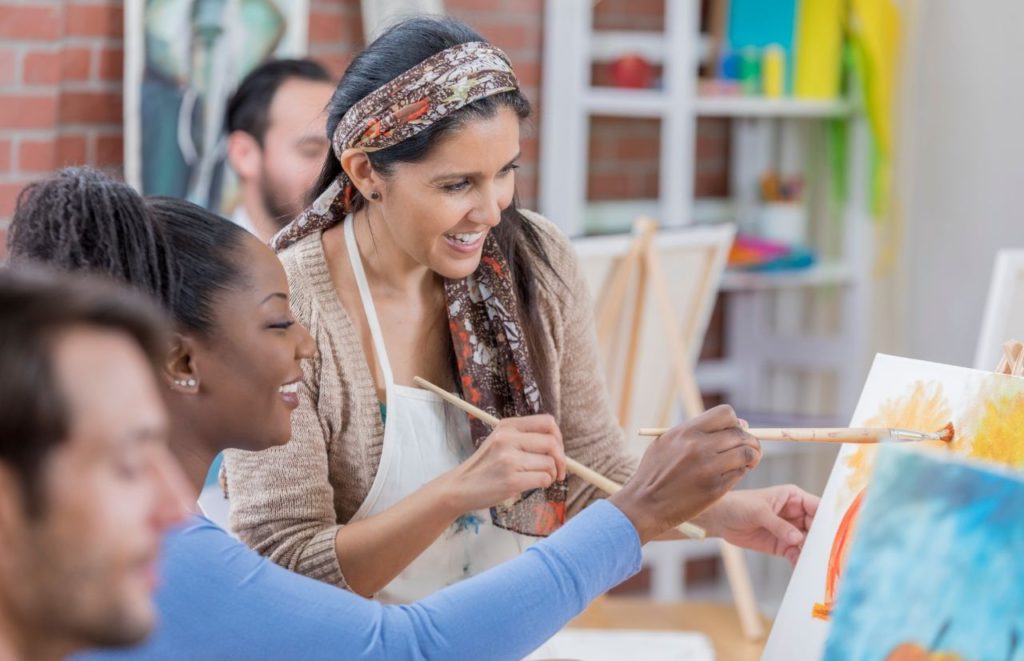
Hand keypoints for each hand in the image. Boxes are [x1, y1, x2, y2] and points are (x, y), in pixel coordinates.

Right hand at [442, 414, 566, 512]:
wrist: (460, 487)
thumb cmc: (484, 467)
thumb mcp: (499, 441)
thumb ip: (524, 438)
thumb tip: (558, 446)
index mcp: (507, 426)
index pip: (547, 422)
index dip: (559, 437)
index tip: (557, 451)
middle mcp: (508, 438)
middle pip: (552, 443)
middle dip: (562, 459)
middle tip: (559, 471)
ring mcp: (509, 459)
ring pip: (550, 463)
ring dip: (552, 474)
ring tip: (543, 478)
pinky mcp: (511, 480)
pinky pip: (543, 478)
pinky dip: (545, 483)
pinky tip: (534, 484)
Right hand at [609, 405, 760, 542]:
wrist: (644, 504)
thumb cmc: (656, 471)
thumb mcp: (667, 442)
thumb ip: (698, 431)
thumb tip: (740, 424)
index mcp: (686, 432)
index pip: (725, 414)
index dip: (734, 422)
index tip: (733, 431)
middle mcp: (699, 447)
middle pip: (740, 434)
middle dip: (749, 440)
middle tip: (749, 448)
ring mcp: (708, 469)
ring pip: (746, 453)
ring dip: (751, 456)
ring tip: (747, 461)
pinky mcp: (715, 489)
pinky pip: (740, 473)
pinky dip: (740, 472)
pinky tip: (731, 475)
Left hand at [695, 485, 818, 564]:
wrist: (720, 519)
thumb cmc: (738, 505)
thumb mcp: (758, 512)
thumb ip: (778, 525)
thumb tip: (798, 538)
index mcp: (794, 498)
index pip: (818, 508)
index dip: (828, 520)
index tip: (835, 535)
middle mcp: (796, 513)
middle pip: (817, 528)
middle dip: (822, 541)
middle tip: (827, 555)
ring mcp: (790, 530)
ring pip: (808, 543)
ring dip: (812, 554)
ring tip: (816, 567)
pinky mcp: (783, 545)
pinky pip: (796, 554)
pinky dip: (800, 562)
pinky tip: (801, 570)